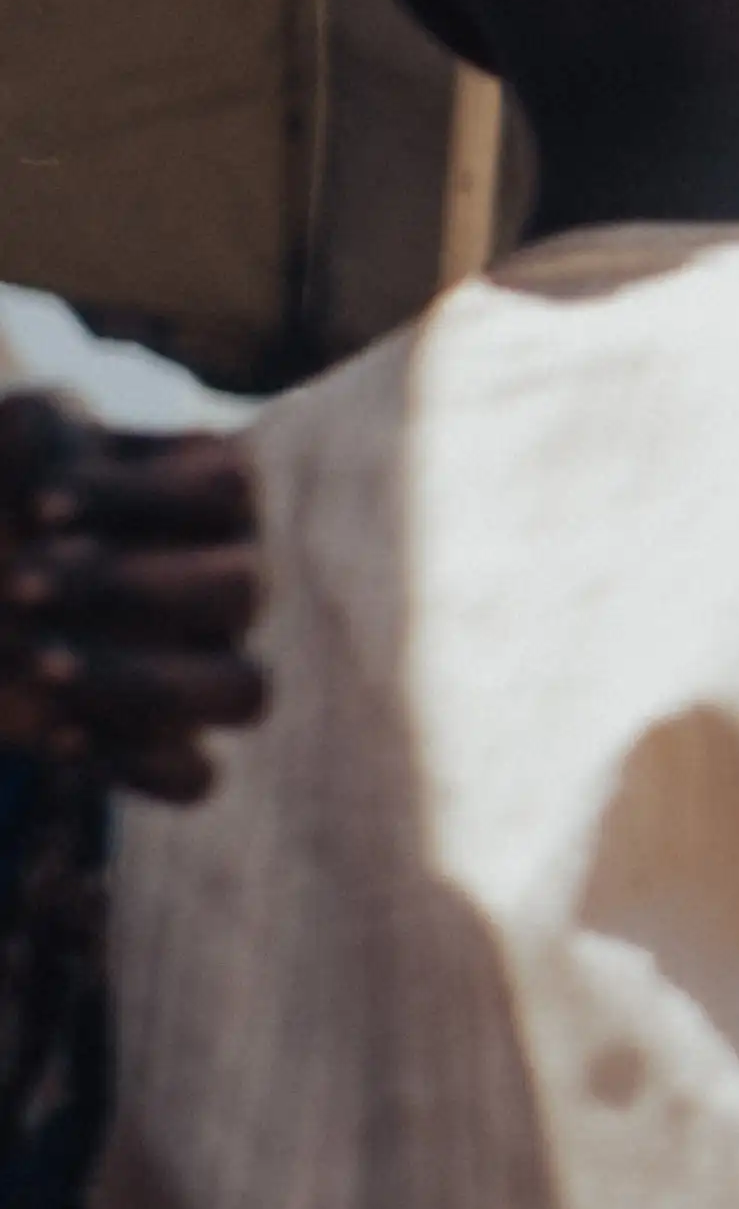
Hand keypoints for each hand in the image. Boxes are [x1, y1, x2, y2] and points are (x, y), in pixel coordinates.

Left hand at [0, 401, 263, 806]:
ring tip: (37, 664)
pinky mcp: (169, 743)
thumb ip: (39, 431)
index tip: (40, 506)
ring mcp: (210, 665)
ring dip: (142, 682)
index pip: (233, 491)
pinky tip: (50, 734)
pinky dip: (127, 762)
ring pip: (246, 692)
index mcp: (218, 497)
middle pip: (245, 589)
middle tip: (19, 583)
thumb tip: (50, 448)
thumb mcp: (19, 438)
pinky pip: (195, 778)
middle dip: (129, 588)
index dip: (142, 500)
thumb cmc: (14, 490)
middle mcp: (234, 582)